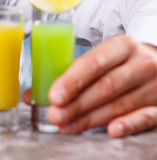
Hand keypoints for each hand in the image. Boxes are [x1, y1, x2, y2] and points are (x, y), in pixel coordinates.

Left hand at [24, 35, 156, 137]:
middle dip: (77, 104)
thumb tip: (32, 95)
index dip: (73, 81)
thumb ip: (70, 72)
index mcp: (122, 46)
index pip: (94, 63)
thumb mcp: (102, 56)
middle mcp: (141, 64)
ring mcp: (155, 85)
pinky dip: (128, 125)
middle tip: (55, 115)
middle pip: (105, 87)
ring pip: (120, 105)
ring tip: (67, 125)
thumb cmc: (122, 61)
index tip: (54, 95)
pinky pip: (146, 118)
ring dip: (90, 118)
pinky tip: (110, 130)